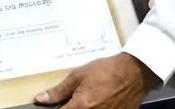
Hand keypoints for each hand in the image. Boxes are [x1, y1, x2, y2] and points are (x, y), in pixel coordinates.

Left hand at [35, 53, 157, 108]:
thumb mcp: (78, 76)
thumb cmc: (105, 70)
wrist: (134, 72)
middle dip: (70, 108)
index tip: (53, 106)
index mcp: (81, 107)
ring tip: (86, 100)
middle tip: (72, 100)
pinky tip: (96, 102)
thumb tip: (40, 99)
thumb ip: (59, 91)